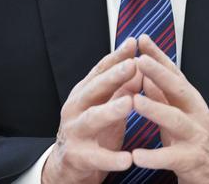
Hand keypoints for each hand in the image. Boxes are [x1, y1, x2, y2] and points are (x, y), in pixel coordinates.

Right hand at [42, 38, 140, 183]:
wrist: (68, 165)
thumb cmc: (93, 130)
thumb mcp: (107, 105)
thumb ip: (121, 86)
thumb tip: (140, 65)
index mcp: (84, 92)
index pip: (101, 70)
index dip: (116, 56)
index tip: (133, 43)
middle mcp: (76, 107)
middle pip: (95, 88)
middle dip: (114, 76)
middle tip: (133, 65)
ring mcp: (74, 131)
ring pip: (92, 118)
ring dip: (111, 110)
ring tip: (129, 102)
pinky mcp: (77, 156)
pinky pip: (96, 157)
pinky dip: (111, 158)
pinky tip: (127, 159)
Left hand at [132, 35, 208, 183]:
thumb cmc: (191, 136)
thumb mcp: (177, 110)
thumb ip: (161, 92)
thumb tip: (145, 69)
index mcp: (188, 98)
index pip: (173, 71)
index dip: (158, 55)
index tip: (142, 39)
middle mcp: (194, 111)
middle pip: (177, 88)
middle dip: (158, 73)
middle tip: (139, 60)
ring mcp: (194, 134)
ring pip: (175, 119)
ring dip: (155, 109)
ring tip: (135, 101)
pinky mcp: (190, 159)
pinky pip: (170, 157)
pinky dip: (153, 156)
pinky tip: (136, 155)